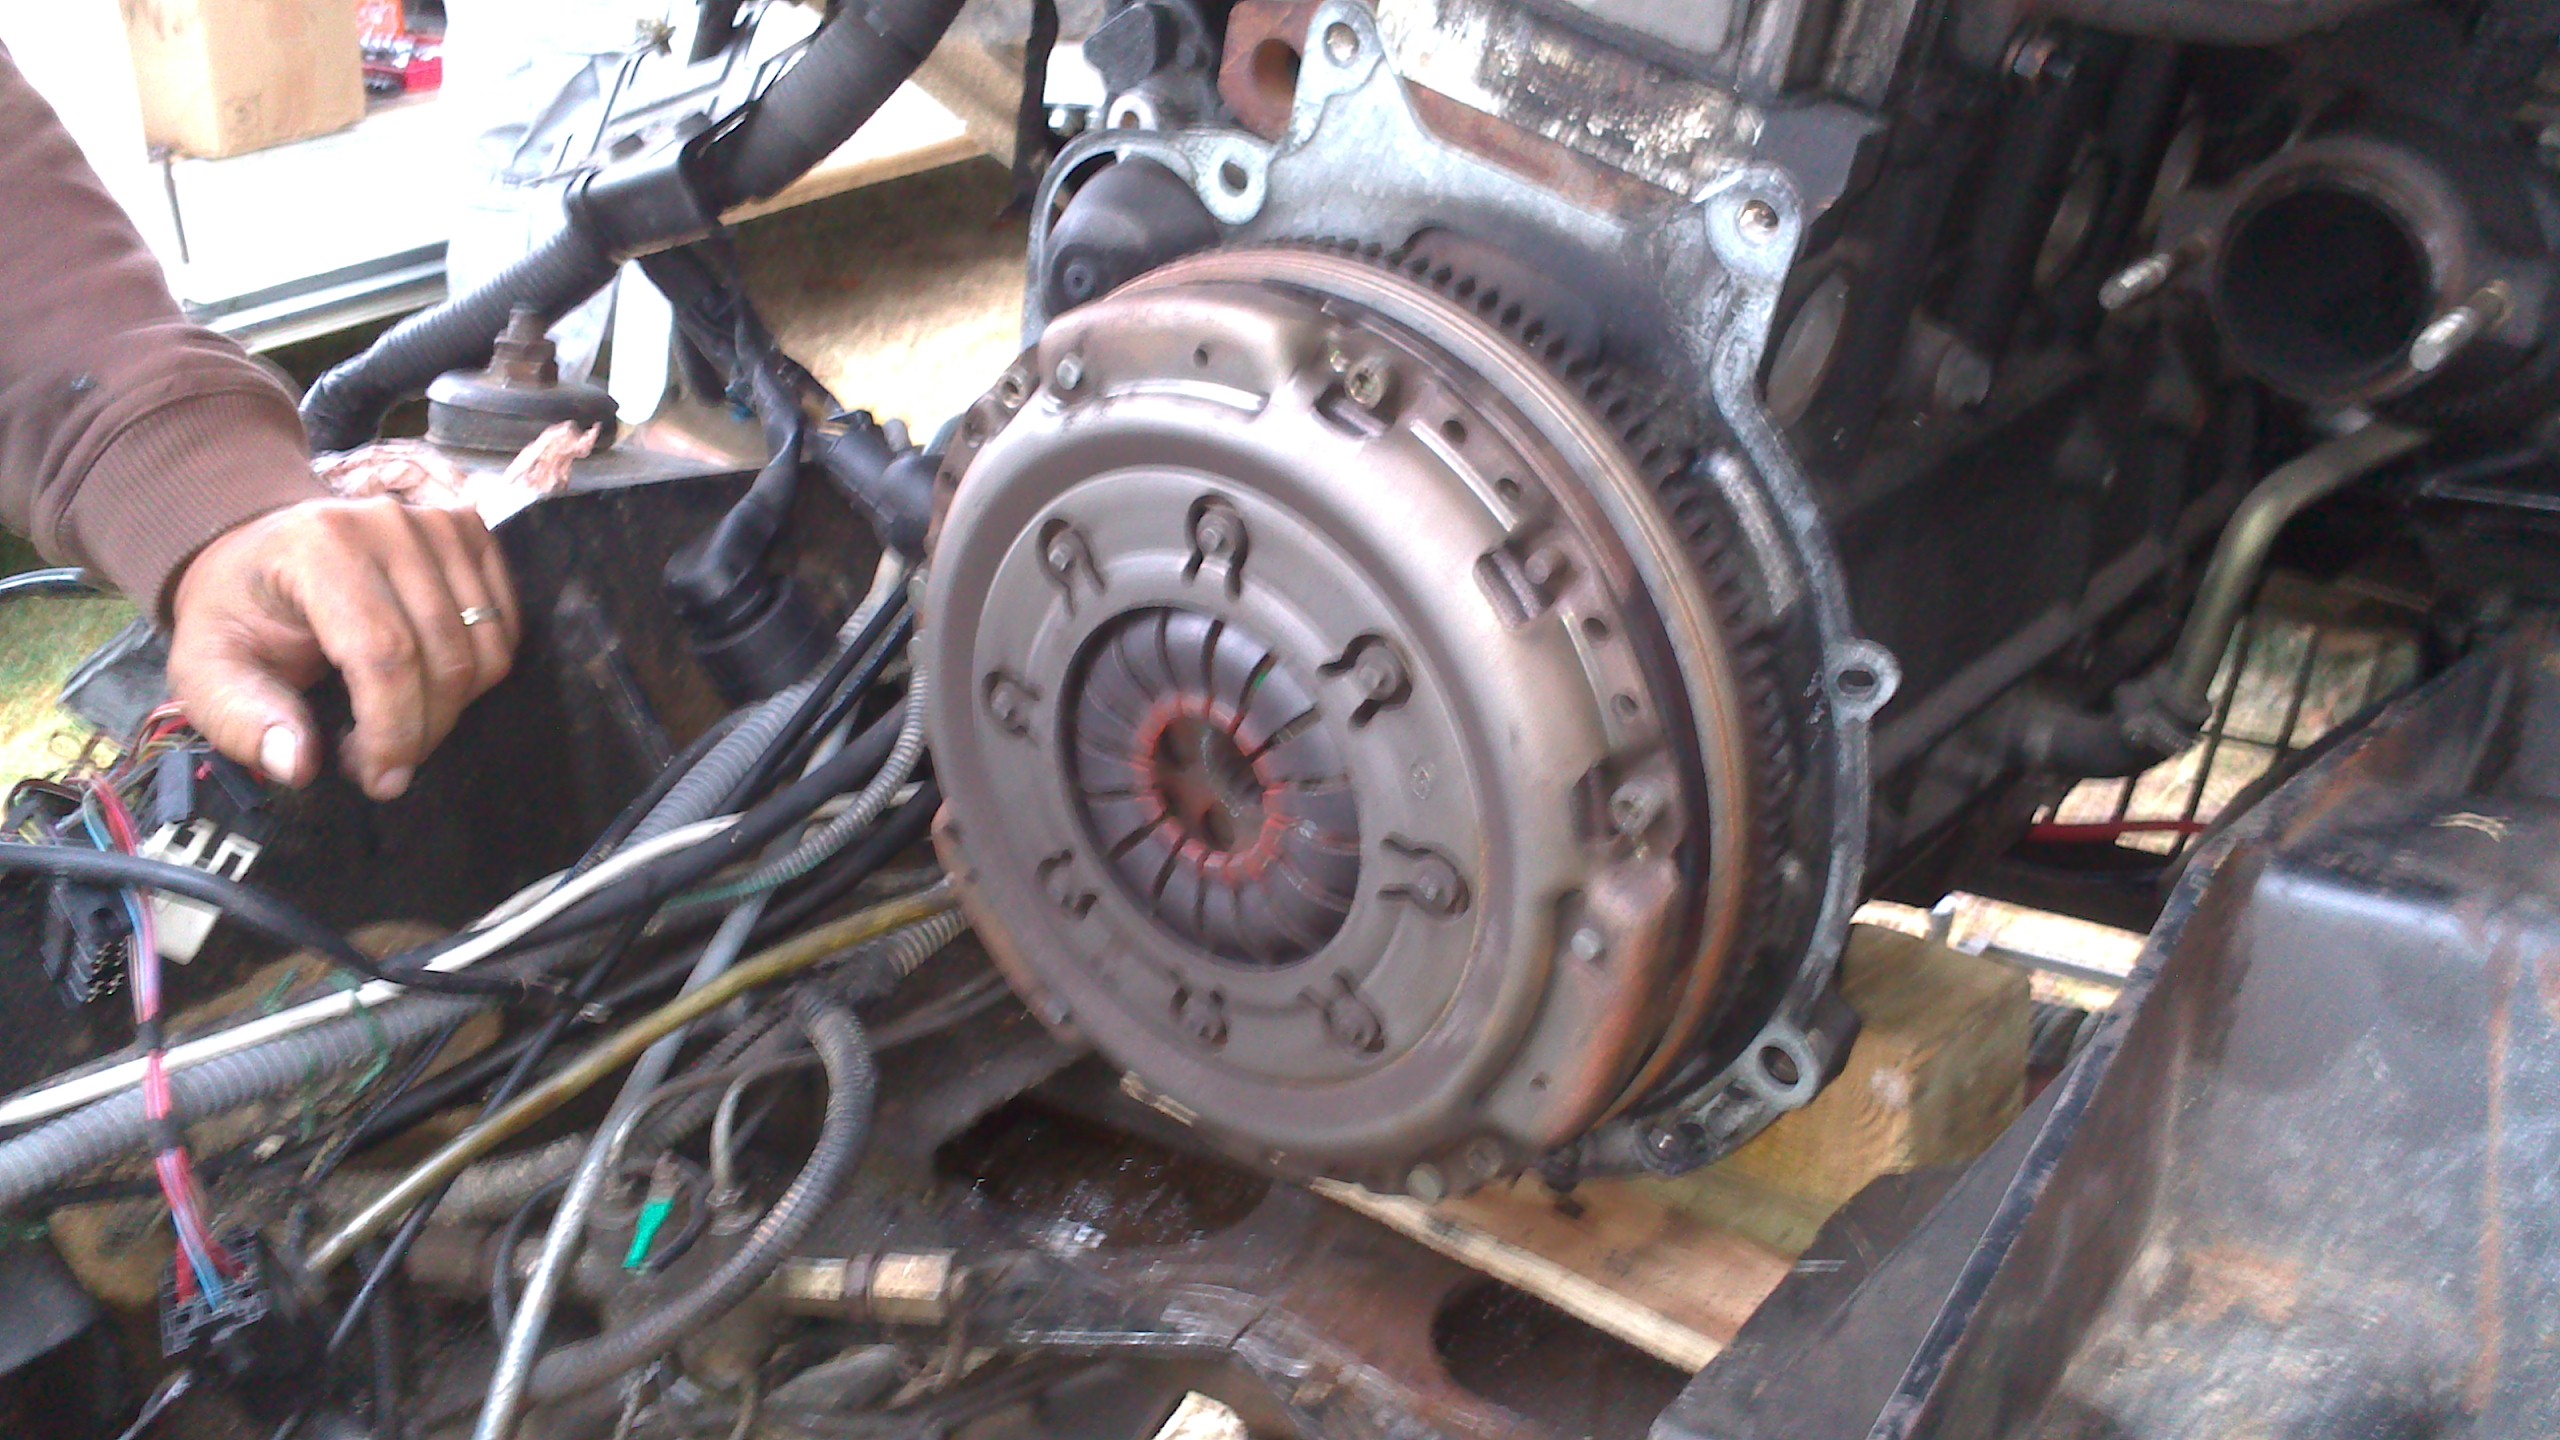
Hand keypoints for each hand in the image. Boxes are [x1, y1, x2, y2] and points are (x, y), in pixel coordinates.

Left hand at [167, 497, 518, 799]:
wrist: (262, 549)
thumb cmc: (240, 612)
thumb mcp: (205, 671)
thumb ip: (242, 720)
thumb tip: (297, 764)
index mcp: (319, 546)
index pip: (386, 652)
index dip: (393, 729)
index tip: (379, 778)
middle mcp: (388, 523)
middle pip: (445, 656)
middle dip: (423, 731)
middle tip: (382, 764)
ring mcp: (438, 522)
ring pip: (485, 649)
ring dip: (452, 710)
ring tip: (399, 723)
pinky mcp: (471, 532)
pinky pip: (506, 627)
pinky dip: (477, 675)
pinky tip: (429, 687)